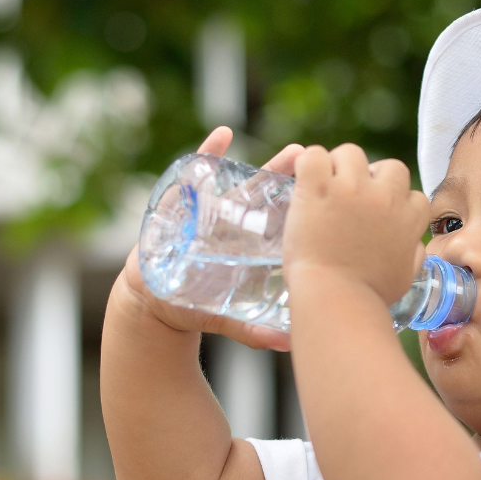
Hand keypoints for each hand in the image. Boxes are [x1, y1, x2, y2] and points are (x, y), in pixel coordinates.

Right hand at [115, 126, 304, 351]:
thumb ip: (255, 330)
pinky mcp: (181, 207)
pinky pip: (194, 177)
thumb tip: (291, 344)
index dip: (298, 209)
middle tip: (306, 155)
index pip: (279, 224)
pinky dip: (207, 155)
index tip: (323, 194)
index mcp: (250, 249)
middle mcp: (234, 226)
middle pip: (263, 197)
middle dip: (283, 175)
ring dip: (257, 163)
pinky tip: (222, 135)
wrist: (157, 302)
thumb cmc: (196, 306)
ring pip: (236, 184)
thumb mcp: (227, 316)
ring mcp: (209, 214)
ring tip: (278, 146)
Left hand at [283, 144, 429, 304]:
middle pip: (388, 166)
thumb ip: (414, 255)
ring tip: (322, 190)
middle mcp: (385, 197)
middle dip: (370, 179)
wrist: (335, 299)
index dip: (393, 202)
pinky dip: (306, 166)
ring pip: (349, 153)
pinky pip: (313, 155)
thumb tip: (415, 244)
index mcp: (408, 217)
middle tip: (348, 199)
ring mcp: (352, 189)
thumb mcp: (405, 278)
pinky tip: (303, 185)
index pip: (412, 193)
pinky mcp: (319, 188)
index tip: (376, 214)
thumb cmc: (368, 296)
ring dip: (337, 167)